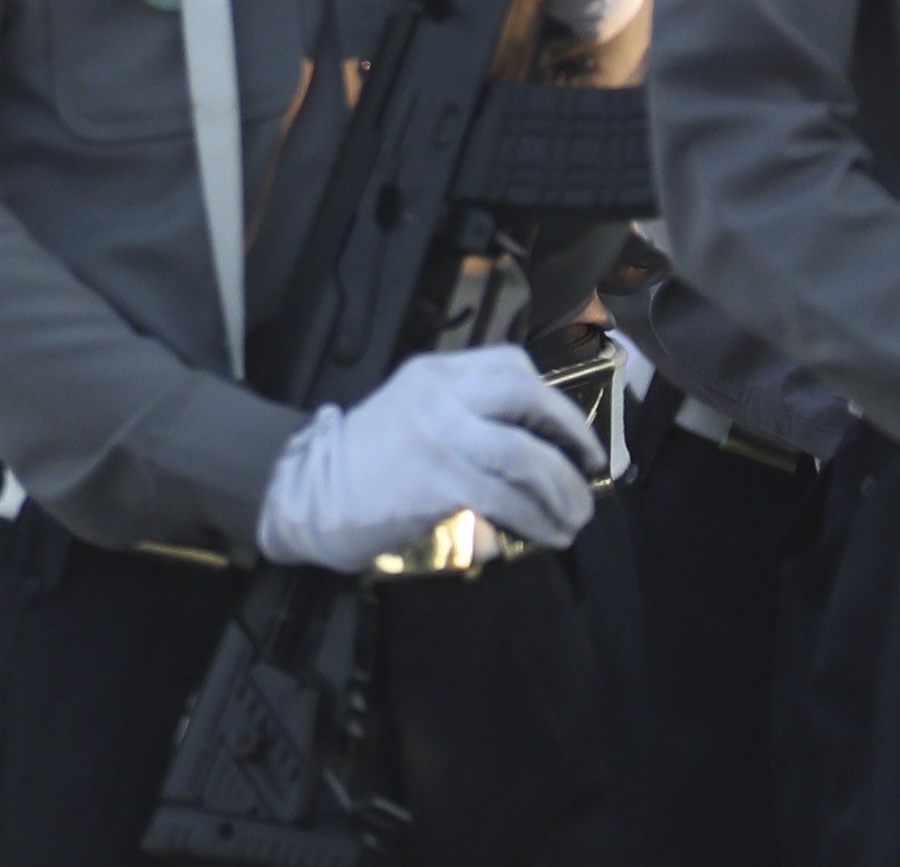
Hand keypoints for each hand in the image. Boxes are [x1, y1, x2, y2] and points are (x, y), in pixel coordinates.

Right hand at [255, 345, 602, 569]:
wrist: (309, 492)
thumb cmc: (366, 460)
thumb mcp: (412, 411)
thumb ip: (462, 411)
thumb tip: (533, 440)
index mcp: (433, 373)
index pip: (510, 365)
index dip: (552, 398)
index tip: (571, 430)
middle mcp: (439, 395)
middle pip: (526, 397)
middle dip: (571, 432)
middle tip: (590, 466)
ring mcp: (440, 437)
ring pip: (526, 454)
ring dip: (564, 489)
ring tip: (576, 516)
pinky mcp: (439, 482)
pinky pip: (509, 499)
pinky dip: (540, 519)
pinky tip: (549, 534)